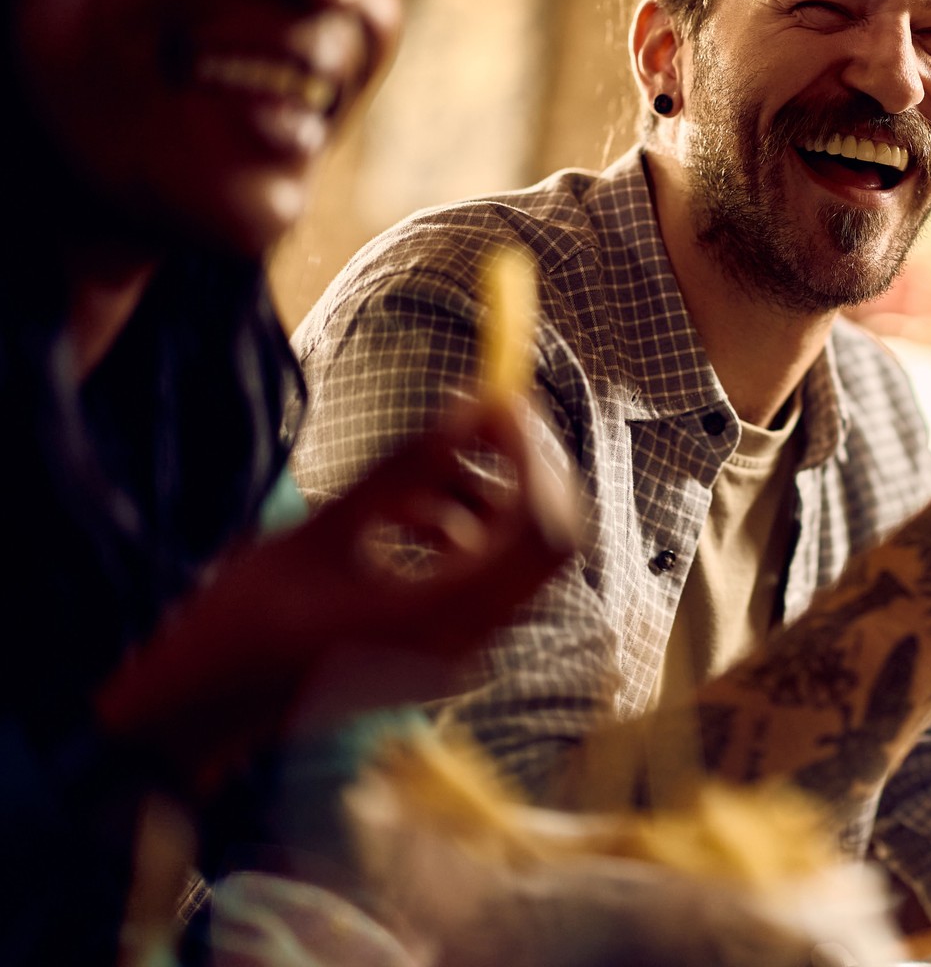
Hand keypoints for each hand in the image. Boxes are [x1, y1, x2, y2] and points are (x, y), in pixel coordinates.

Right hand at [98, 399, 578, 782]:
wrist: (203, 708)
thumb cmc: (242, 624)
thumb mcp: (321, 531)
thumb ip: (404, 470)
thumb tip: (474, 405)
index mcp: (435, 620)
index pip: (538, 532)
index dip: (534, 460)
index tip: (504, 404)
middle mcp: (466, 646)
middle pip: (544, 545)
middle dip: (521, 474)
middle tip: (479, 422)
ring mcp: (460, 656)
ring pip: (513, 560)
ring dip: (482, 504)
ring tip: (408, 482)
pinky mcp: (445, 652)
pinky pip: (483, 579)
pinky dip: (460, 537)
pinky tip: (398, 519)